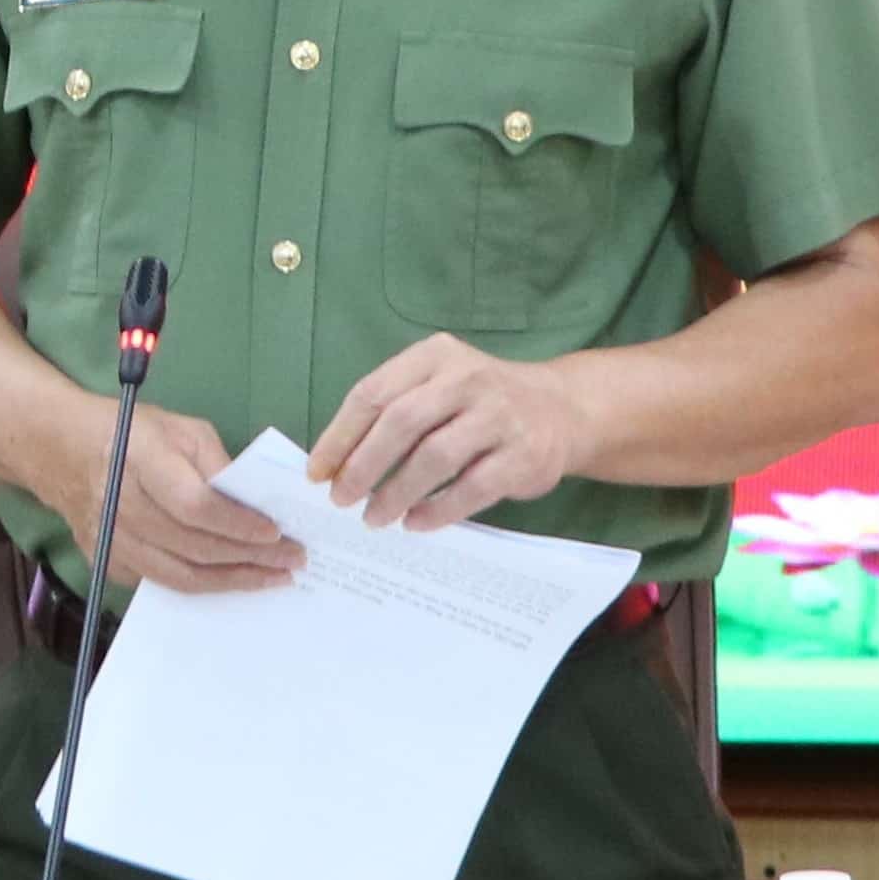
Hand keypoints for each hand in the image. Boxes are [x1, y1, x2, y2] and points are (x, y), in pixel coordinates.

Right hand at [48, 402, 297, 594]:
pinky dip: (200, 585)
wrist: (63, 451)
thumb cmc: (133, 434)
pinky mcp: (106, 562)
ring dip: (233, 581)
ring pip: (180, 576)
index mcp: (142, 460)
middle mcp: (122, 505)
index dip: (238, 524)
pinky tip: (230, 579)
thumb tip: (256, 501)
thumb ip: (219, 462)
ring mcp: (111, 540)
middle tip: (292, 559)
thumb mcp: (182, 429)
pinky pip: (161, 584)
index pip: (195, 505)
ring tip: (271, 578)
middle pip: (194, 546)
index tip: (276, 532)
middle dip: (250, 557)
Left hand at [310, 336, 585, 529]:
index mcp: (433, 356)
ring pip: (435, 457)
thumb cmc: (478, 402)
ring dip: (397, 492)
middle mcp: (467, 378)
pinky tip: (415, 523)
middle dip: (363, 465)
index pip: (373, 393)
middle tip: (341, 499)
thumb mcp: (436, 384)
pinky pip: (472, 488)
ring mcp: (499, 415)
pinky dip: (438, 510)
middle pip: (401, 423)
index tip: (317, 473)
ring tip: (374, 517)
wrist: (561, 408)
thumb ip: (392, 411)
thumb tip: (335, 465)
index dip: (340, 436)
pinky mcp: (523, 455)